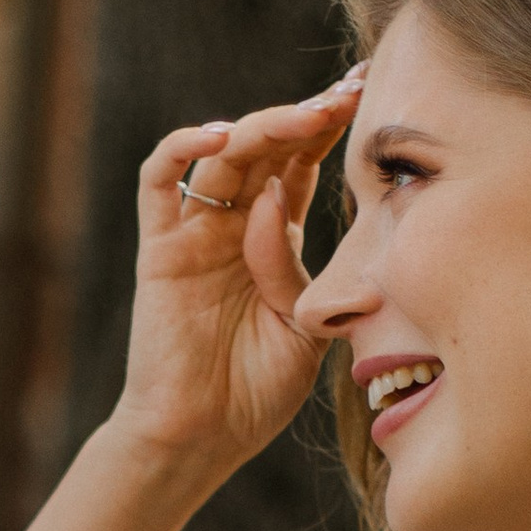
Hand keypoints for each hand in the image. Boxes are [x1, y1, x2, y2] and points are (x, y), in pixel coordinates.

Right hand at [112, 77, 365, 480]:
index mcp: (275, 241)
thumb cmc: (256, 391)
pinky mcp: (160, 248)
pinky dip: (183, 148)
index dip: (332, 129)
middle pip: (269, 149)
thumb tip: (279, 202)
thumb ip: (300, 268)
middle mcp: (234, 227)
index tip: (371, 97)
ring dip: (265, 128)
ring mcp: (195, 234)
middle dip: (309, 116)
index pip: (303, 167)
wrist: (202, 437)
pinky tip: (221, 137)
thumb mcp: (306, 326)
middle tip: (349, 94)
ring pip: (223, 156)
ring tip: (308, 116)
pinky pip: (159, 181)